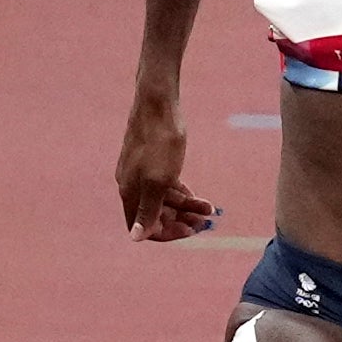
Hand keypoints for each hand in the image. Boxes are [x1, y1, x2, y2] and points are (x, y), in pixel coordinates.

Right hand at [118, 108, 216, 244]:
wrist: (159, 103)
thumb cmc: (159, 141)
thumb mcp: (158, 181)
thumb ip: (147, 210)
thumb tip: (134, 239)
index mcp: (130, 192)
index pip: (143, 227)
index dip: (166, 233)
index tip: (189, 231)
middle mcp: (132, 186)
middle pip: (155, 216)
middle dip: (181, 222)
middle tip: (206, 223)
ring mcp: (143, 173)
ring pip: (165, 201)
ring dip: (187, 209)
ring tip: (211, 210)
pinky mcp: (154, 162)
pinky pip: (168, 187)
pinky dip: (184, 195)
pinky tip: (202, 200)